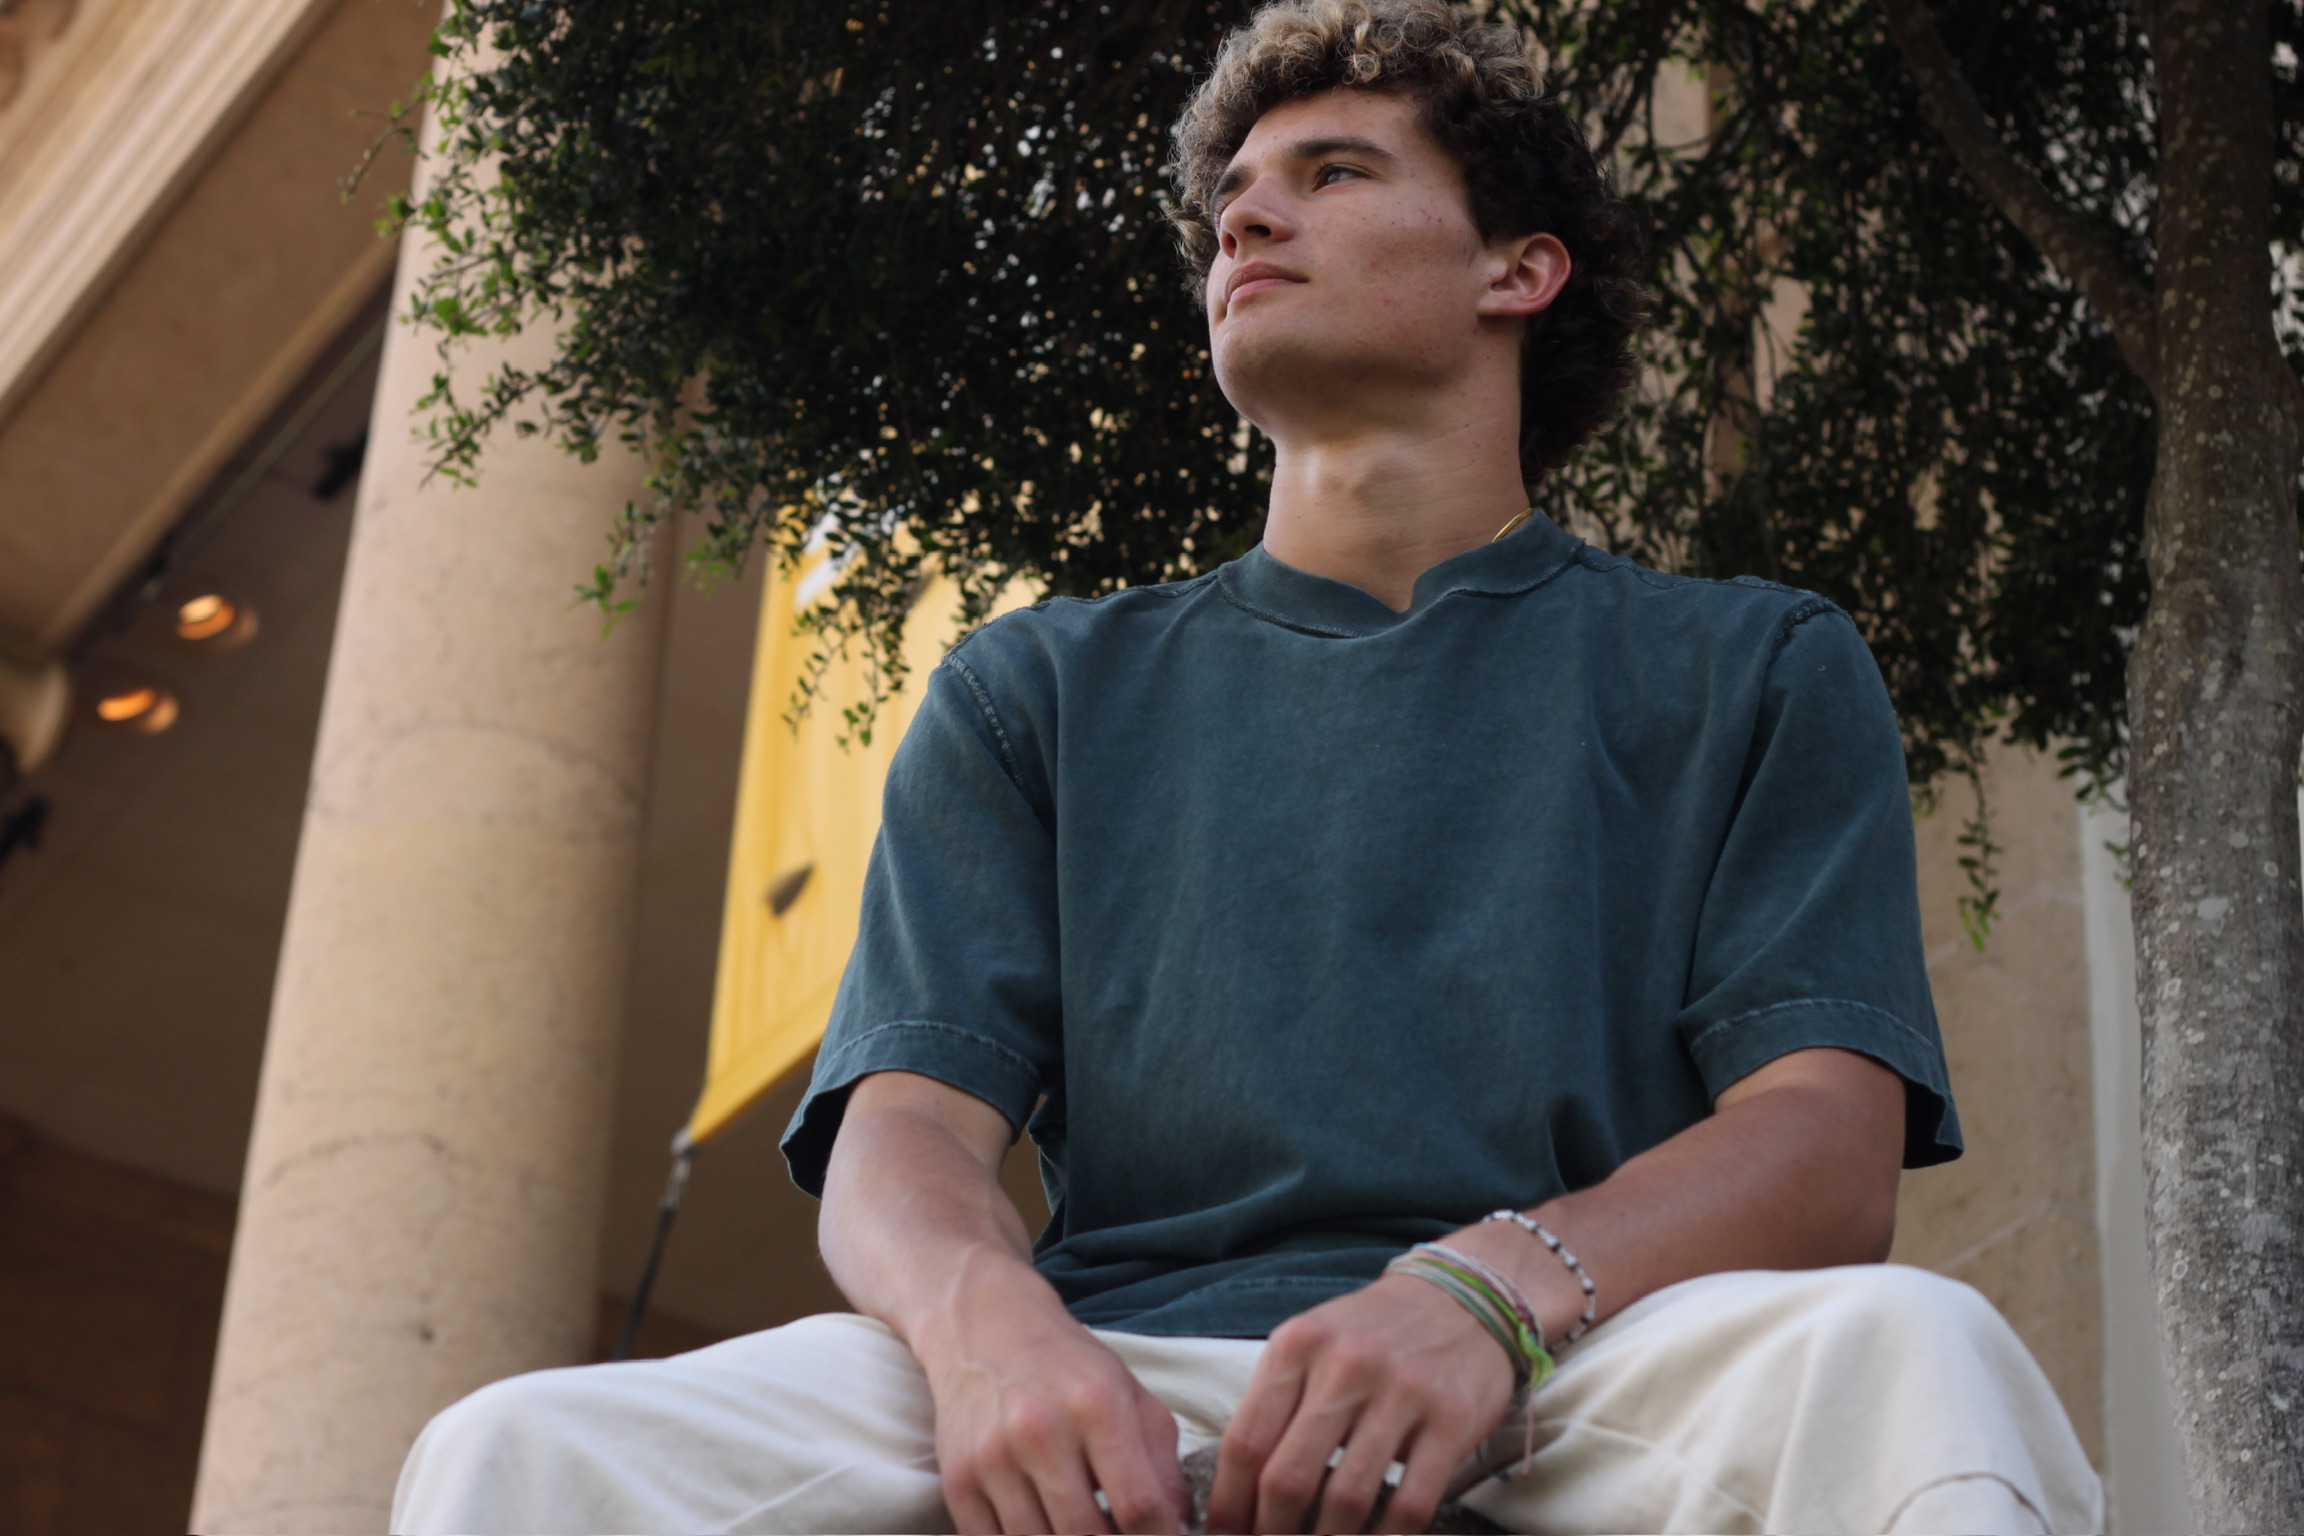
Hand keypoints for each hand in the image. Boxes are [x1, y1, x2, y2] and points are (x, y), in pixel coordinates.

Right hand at [920, 1280, 1189, 1534]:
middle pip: (1086, 1535)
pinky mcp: (957, 1480)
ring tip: (1083, 1529)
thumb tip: (1178, 1530)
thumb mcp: (1130, 1395)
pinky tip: (1043, 1528)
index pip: (1139, 1505)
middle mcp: (1040, 1432)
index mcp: (1097, 1407)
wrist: (984, 1327)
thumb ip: (1162, 1464)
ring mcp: (992, 1459)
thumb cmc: (1069, 1367)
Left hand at [1206, 1272, 1516, 1533]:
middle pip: (1287, 1478)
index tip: (1223, 1535)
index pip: (1245, 1442)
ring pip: (1347, 1499)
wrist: (1464, 1298)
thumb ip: (1276, 1402)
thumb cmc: (1371, 1333)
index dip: (1228, 1503)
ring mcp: (1403, 1392)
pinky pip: (1410, 1503)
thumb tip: (1239, 1488)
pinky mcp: (1452, 1420)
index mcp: (1298, 1345)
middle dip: (1270, 1532)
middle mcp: (1346, 1365)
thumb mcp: (1311, 1342)